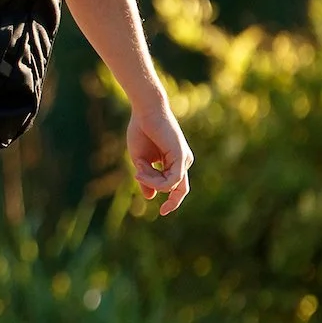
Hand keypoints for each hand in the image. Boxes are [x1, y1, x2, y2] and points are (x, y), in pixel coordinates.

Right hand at [127, 94, 192, 214]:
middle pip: (180, 189)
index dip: (171, 199)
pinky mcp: (181, 157)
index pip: (176, 185)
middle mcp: (183, 161)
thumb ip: (147, 178)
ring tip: (137, 169)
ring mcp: (184, 159)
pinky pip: (171, 180)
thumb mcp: (141, 160)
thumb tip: (151, 197)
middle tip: (163, 212)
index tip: (162, 211)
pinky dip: (155, 180)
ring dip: (151, 181)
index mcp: (175, 161)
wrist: (145, 110)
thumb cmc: (141, 130)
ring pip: (172, 185)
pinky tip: (141, 170)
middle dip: (173, 202)